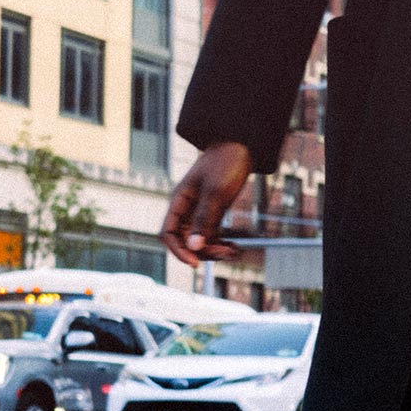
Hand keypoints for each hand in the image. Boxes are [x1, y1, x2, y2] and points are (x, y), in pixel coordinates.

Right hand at [160, 141, 253, 267]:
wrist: (241, 147)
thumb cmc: (225, 164)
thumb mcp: (215, 192)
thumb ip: (204, 220)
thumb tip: (194, 247)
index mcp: (179, 202)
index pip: (168, 234)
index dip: (178, 250)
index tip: (195, 263)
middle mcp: (187, 210)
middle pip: (186, 242)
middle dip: (204, 252)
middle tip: (226, 253)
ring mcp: (200, 214)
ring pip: (201, 243)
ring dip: (216, 251)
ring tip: (235, 250)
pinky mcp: (214, 216)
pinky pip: (213, 238)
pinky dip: (223, 245)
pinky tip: (236, 247)